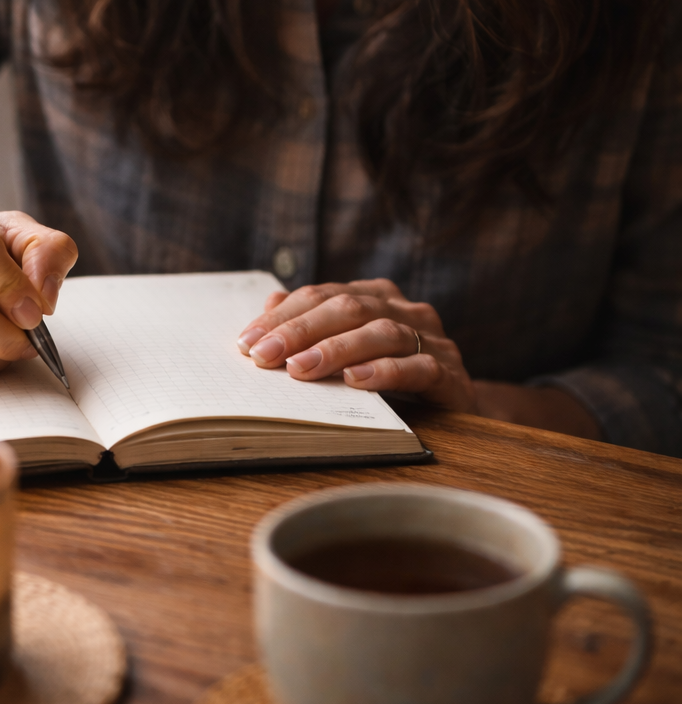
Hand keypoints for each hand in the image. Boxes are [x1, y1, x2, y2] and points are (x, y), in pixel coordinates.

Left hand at [237, 278, 477, 411]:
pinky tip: (355, 381)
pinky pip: (418, 367)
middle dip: (301, 331)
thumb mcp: (348, 350)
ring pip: (381, 333)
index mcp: (376, 296)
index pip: (322, 296)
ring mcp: (432, 338)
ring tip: (301, 369)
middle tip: (264, 356)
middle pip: (348, 308)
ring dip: (336, 350)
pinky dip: (385, 372)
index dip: (283, 317)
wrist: (454, 406)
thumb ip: (313, 326)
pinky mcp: (451, 373)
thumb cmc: (392, 375)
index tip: (248, 342)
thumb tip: (270, 304)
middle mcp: (404, 310)